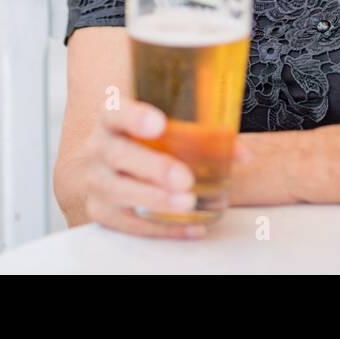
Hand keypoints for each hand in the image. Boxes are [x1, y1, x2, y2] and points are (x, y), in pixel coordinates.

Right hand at [81, 100, 208, 238]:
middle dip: (153, 168)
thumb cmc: (144, 140)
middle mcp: (98, 148)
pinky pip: (129, 223)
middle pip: (118, 155)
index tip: (159, 123)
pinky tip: (192, 226)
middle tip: (183, 178)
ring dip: (156, 199)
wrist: (107, 162)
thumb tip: (242, 155)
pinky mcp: (101, 211)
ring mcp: (97, 181)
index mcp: (111, 118)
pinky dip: (163, 227)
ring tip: (187, 203)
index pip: (115, 111)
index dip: (134, 117)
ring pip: (120, 191)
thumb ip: (203, 135)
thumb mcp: (165, 126)